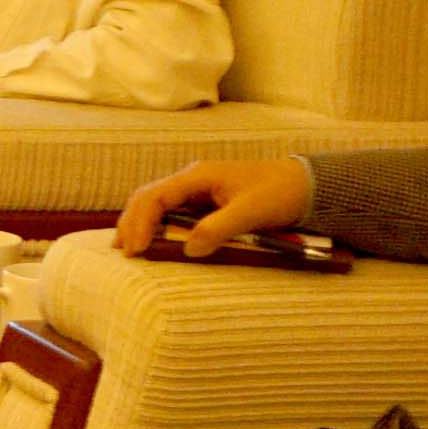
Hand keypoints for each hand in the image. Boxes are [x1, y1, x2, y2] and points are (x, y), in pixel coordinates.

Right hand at [114, 156, 314, 255]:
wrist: (305, 184)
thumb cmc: (280, 193)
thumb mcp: (251, 212)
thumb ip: (219, 228)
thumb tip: (189, 249)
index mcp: (198, 176)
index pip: (155, 196)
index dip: (140, 223)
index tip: (136, 249)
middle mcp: (192, 179)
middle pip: (147, 197)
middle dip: (130, 223)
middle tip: (122, 252)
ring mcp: (198, 189)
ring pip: (156, 203)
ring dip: (139, 223)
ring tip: (127, 247)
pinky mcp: (206, 201)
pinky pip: (171, 211)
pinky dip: (155, 225)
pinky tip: (151, 240)